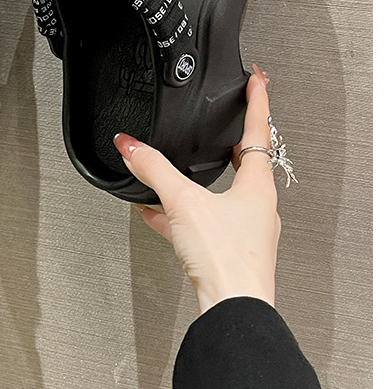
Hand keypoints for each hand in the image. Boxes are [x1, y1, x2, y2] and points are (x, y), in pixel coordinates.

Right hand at [114, 65, 279, 314]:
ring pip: (218, 194)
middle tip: (226, 123)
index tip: (258, 79)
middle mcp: (256, 205)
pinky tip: (154, 214)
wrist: (233, 309)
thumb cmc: (227, 258)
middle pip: (243, 162)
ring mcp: (244, 229)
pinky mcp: (226, 250)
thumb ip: (153, 169)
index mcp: (257, 185)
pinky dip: (179, 214)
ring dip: (196, 181)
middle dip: (230, 141)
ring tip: (171, 173)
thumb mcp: (183, 201)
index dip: (258, 100)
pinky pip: (200, 222)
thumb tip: (130, 144)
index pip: (259, 130)